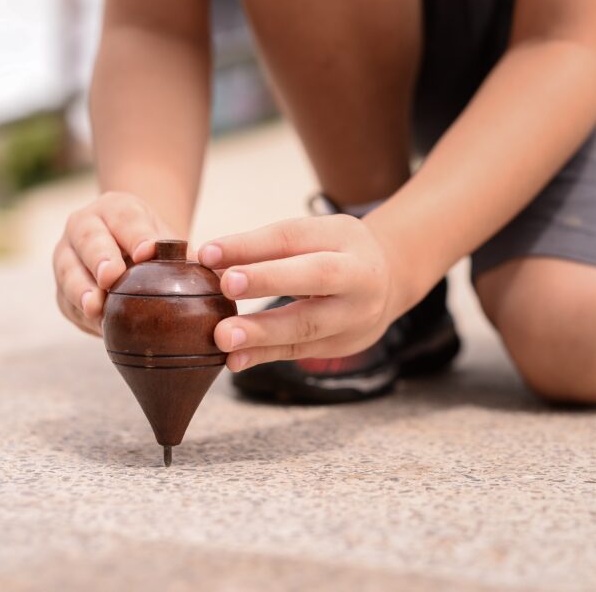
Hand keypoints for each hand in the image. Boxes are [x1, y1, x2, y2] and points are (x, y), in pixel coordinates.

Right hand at [53, 192, 176, 335]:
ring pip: (68, 270)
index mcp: (115, 209)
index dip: (136, 235)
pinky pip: (66, 302)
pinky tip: (96, 326)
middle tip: (111, 277)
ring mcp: (67, 256)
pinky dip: (80, 314)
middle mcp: (84, 226)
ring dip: (80, 290)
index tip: (148, 252)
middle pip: (88, 239)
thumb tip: (220, 277)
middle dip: (99, 258)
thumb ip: (186, 255)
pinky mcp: (61, 289)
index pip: (126, 218)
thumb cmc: (153, 247)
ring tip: (94, 308)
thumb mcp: (169, 240)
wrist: (124, 251)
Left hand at [198, 214, 406, 370]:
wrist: (389, 282)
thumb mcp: (312, 237)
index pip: (293, 236)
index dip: (250, 245)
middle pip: (316, 275)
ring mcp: (356, 314)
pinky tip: (235, 359)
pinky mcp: (344, 344)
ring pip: (309, 323)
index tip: (207, 253)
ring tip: (223, 336)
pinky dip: (265, 356)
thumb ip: (265, 250)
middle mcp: (358, 274)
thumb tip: (207, 261)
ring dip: (262, 331)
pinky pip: (301, 351)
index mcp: (344, 236)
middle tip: (226, 284)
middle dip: (269, 279)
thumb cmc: (333, 253)